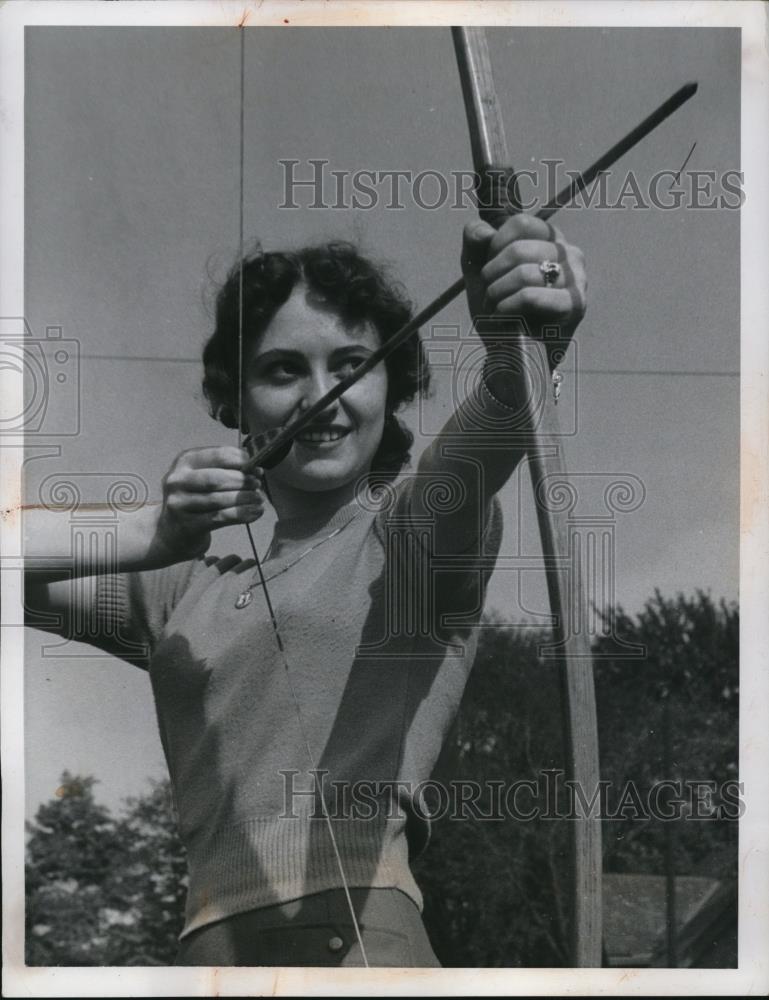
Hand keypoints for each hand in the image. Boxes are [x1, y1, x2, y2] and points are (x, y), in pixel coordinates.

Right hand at [151, 446, 264, 563]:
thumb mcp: (204, 477)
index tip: (256, 468)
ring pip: (219, 499)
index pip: (218, 456)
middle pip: (217, 478)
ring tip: (258, 499)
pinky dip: (242, 514)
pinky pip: (221, 517)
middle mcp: (178, 480)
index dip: (242, 462)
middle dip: (242, 481)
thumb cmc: (195, 499)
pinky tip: (255, 512)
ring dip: (245, 498)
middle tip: (257, 485)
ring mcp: (180, 503)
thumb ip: (226, 469)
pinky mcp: (187, 524)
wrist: (172, 531)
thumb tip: (255, 469)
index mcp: (185, 461)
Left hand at [461, 213, 587, 354]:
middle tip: (490, 296)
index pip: (521, 224)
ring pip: (524, 273)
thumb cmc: (499, 311)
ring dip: (497, 295)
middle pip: (519, 249)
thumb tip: (484, 232)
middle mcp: (570, 254)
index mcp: (551, 240)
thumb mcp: (478, 270)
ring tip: (496, 309)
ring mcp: (577, 279)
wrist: (509, 357)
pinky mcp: (575, 305)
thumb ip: (474, 240)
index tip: (491, 270)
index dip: (495, 247)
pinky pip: (530, 296)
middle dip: (492, 276)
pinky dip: (507, 308)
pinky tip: (504, 318)